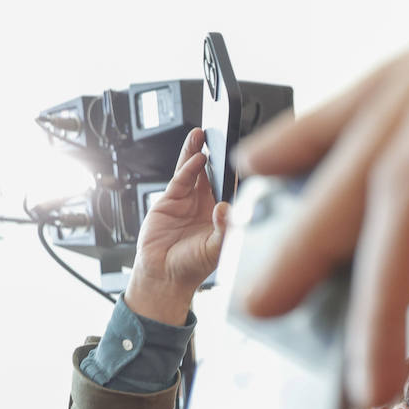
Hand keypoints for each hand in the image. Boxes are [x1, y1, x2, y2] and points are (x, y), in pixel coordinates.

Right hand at [125, 127, 229, 325]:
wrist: (164, 275)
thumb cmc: (193, 266)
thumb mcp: (216, 250)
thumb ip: (224, 230)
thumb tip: (226, 209)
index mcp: (222, 215)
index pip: (231, 187)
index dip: (235, 171)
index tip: (244, 156)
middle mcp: (206, 204)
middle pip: (212, 172)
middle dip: (215, 154)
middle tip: (220, 133)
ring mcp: (187, 201)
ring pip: (193, 170)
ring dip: (197, 152)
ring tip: (201, 135)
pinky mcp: (169, 201)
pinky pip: (180, 179)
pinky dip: (187, 168)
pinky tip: (196, 158)